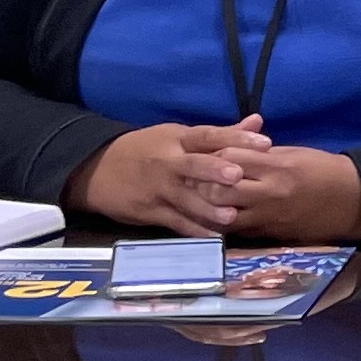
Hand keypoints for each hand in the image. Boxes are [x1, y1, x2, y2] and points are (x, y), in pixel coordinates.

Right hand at [70, 123, 255, 232]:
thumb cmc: (147, 150)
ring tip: (231, 217)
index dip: (237, 139)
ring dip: (207, 208)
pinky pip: (175, 221)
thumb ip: (221, 134)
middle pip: (194, 165)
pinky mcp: (150, 210)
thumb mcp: (177, 136)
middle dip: (214, 170)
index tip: (265, 143)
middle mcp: (169, 162)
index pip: (209, 135)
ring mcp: (159, 188)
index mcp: (178, 139)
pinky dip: (193, 230)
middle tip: (237, 176)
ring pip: (185, 198)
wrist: (96, 169)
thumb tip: (258, 121)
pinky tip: (213, 238)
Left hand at [206, 122, 360, 243]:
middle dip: (204, 184)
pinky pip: (238, 231)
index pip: (229, 157)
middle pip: (219, 189)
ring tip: (203, 201)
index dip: (213, 156)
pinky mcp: (272, 234)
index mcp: (277, 166)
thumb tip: (228, 150)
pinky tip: (219, 218)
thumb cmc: (323, 170)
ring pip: (223, 216)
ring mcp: (270, 216)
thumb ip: (259, 154)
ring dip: (210, 209)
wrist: (353, 200)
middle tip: (198, 180)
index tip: (208, 155)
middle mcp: (270, 192)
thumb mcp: (293, 153)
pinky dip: (225, 225)